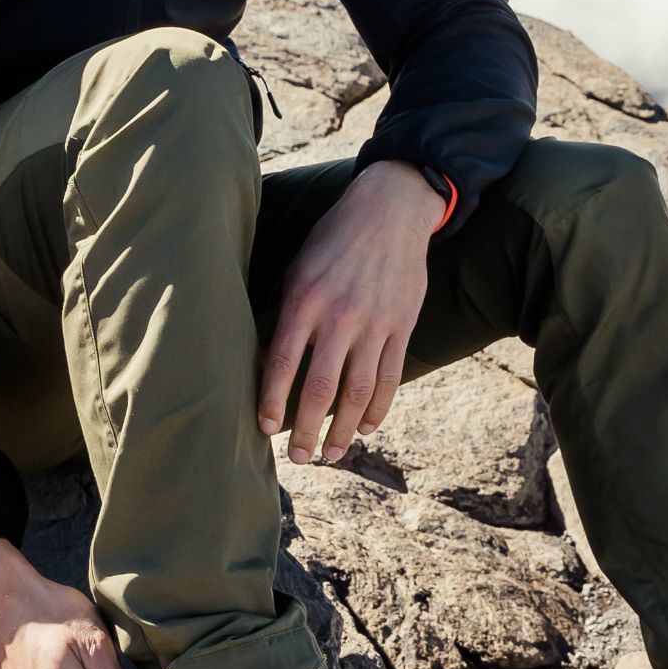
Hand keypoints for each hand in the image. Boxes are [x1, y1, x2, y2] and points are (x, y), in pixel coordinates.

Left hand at [262, 161, 445, 463]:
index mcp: (305, 300)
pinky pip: (388, 378)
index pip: (281, 363)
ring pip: (357, 393)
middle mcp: (339, 316)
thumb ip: (285, 314)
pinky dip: (377, 409)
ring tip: (331, 455)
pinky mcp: (402, 325)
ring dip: (343, 431)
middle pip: (320, 389)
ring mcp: (374, 323)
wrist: (390, 210)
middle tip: (299, 459)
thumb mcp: (298, 268)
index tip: (265, 430)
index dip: (271, 402)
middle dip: (308, 431)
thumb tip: (270, 364)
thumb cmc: (332, 240)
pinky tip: (365, 427)